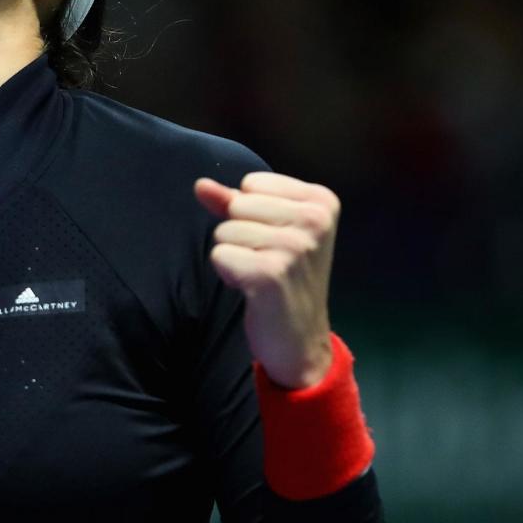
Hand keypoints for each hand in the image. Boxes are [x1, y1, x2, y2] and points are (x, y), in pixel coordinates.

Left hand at [193, 171, 338, 388]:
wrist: (300, 339)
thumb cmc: (283, 277)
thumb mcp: (266, 229)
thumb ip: (232, 202)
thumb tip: (200, 184)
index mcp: (321, 201)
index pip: (251, 184)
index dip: (251, 214)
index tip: (275, 240)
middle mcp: (315, 220)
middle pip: (237, 205)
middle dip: (240, 234)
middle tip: (267, 261)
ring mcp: (296, 247)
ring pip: (225, 230)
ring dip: (234, 255)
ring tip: (261, 275)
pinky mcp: (272, 272)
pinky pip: (219, 255)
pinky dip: (228, 273)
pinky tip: (254, 289)